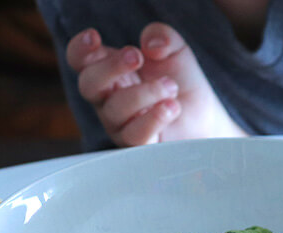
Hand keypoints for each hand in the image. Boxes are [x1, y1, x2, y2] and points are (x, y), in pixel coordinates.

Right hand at [65, 27, 180, 145]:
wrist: (202, 120)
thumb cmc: (180, 86)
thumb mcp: (176, 52)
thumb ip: (163, 37)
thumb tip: (150, 43)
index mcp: (109, 71)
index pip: (80, 60)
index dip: (80, 49)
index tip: (93, 37)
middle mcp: (108, 98)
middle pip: (88, 84)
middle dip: (111, 67)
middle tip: (137, 56)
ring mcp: (120, 124)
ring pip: (115, 110)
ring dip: (145, 93)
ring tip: (171, 86)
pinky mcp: (138, 146)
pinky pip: (135, 135)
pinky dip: (153, 118)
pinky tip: (171, 107)